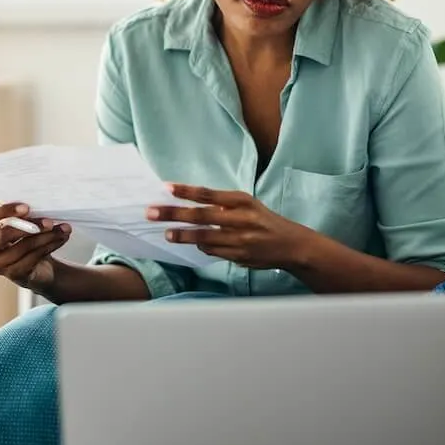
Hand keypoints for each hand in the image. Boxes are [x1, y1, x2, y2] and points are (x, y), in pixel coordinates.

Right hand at [0, 202, 71, 290]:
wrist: (36, 266)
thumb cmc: (23, 240)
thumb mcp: (19, 226)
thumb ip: (20, 217)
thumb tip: (36, 206)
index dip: (5, 210)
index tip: (26, 207)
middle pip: (5, 234)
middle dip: (30, 225)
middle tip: (49, 221)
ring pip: (23, 246)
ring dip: (46, 236)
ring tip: (63, 229)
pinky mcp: (13, 274)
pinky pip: (33, 257)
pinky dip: (50, 246)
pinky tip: (61, 239)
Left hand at [148, 184, 314, 270]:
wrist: (292, 245)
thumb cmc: (264, 221)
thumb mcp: (247, 205)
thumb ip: (223, 205)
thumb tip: (190, 205)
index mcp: (242, 201)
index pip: (208, 194)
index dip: (186, 191)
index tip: (166, 187)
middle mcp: (241, 218)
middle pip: (201, 216)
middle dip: (174, 214)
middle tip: (152, 212)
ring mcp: (240, 239)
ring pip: (205, 237)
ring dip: (183, 235)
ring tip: (167, 234)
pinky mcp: (240, 256)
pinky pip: (214, 251)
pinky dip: (201, 247)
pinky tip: (192, 244)